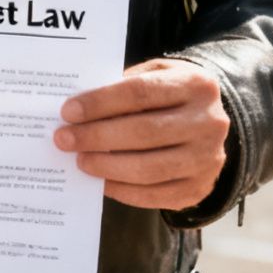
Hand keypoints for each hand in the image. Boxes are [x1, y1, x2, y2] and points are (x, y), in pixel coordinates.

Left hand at [55, 58, 230, 210]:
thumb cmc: (168, 97)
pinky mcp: (199, 188)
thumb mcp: (154, 77)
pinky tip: (101, 181)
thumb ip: (122, 87)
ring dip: (106, 166)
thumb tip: (78, 112)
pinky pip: (153, 195)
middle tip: (64, 139)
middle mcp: (209, 122)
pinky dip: (121, 190)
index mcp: (196, 86)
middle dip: (96, 137)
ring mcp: (208, 158)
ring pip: (148, 169)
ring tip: (80, 160)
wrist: (207, 125)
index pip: (140, 93)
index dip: (101, 103)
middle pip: (144, 132)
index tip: (68, 112)